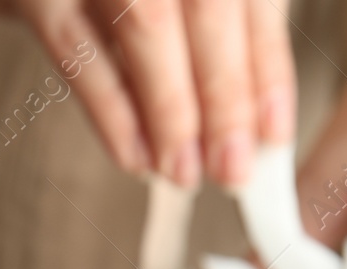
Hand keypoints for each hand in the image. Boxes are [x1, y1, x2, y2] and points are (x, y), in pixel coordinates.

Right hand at [0, 0, 296, 186]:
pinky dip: (110, 109)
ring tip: (183, 174)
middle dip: (226, 97)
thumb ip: (200, 30)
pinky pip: (76, 49)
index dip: (264, 66)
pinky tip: (133, 157)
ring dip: (172, 110)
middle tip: (233, 170)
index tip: (270, 134)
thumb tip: (246, 118)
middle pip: (207, 6)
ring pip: (149, 23)